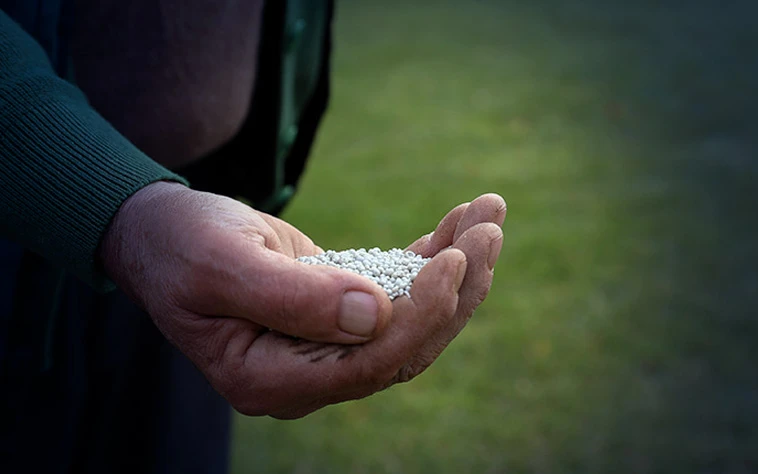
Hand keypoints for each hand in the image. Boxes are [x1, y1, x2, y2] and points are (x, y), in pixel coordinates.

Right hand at [100, 182, 504, 417]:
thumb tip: (377, 316)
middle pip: (405, 346)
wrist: (163, 233)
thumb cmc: (180, 245)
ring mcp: (328, 345)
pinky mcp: (342, 309)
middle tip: (490, 227)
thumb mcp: (220, 264)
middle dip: (457, 289)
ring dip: (457, 268)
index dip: (421, 318)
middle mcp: (308, 373)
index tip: (456, 261)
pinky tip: (461, 221)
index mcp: (271, 378)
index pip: (368, 366)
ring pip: (412, 319)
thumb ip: (292, 298)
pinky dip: (433, 256)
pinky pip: (399, 290)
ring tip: (488, 213)